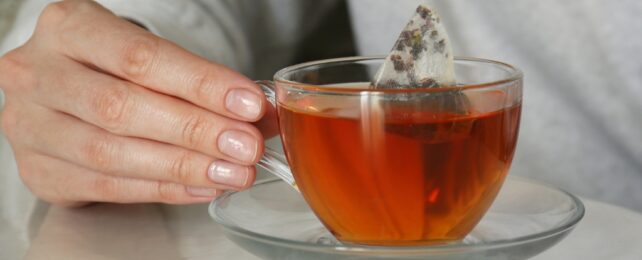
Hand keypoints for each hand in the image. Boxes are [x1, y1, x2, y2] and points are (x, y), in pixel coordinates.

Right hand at [0, 0, 275, 205]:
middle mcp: (38, 73)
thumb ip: (202, 81)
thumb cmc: (109, 65)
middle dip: (195, 130)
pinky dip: (162, 187)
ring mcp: (29, 125)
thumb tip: (263, 113)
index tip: (248, 104)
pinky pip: (107, 186)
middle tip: (245, 146)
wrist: (60, 86)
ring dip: (183, 166)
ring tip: (232, 171)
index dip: (200, 84)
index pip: (141, 58)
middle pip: (123, 108)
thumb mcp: (151, 56)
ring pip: (111, 153)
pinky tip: (201, 185)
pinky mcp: (39, 169)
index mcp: (69, 27)